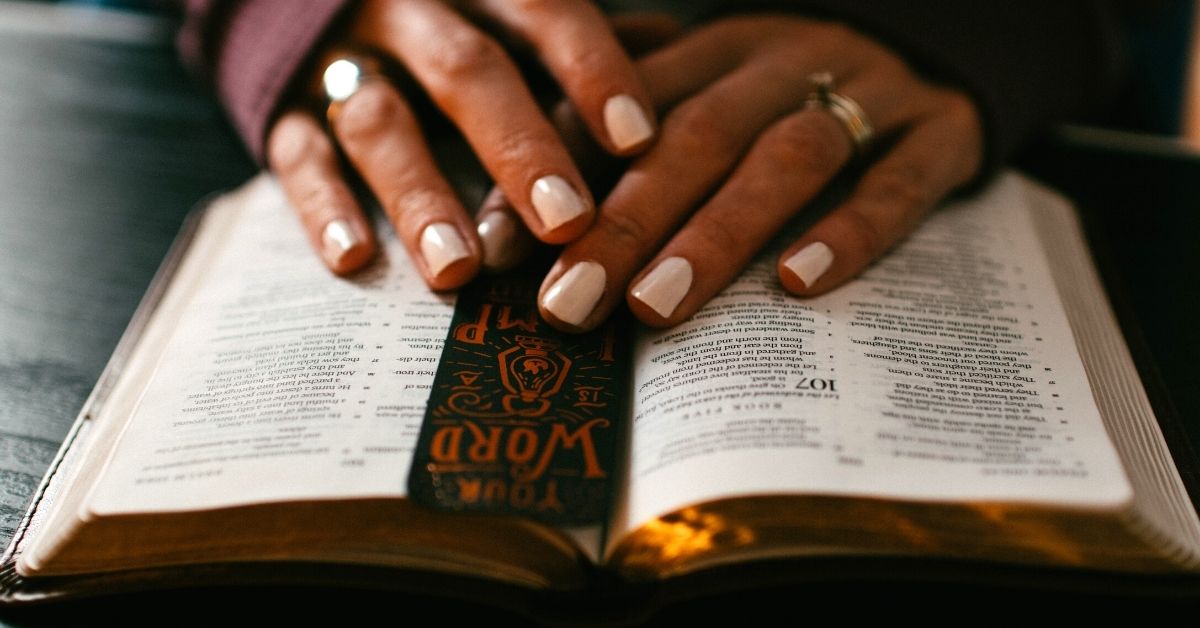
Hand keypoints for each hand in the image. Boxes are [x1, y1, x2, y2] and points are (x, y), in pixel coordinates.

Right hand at [264, 0, 657, 287]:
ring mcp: (339, 57)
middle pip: (467, 70)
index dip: (592, 69)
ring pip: (378, 118)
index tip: (638, 140)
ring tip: (461, 270)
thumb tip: (676, 69)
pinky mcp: (281, 107)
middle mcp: (410, 12)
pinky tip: (355, 260)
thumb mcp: (508, 15)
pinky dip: (322, 207)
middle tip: (566, 221)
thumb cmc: (449, 20)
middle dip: (517, 147)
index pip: (544, 9)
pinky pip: (295, 153)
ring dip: (420, 193)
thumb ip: (575, 47)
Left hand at [535, 15, 983, 329]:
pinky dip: (850, 231)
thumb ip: (632, 120)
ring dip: (717, 233)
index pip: (625, 107)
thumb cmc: (795, 89)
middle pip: (696, 136)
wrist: (939, 44)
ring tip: (656, 307)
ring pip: (785, 157)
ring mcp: (865, 95)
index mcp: (718, 47)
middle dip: (625, 221)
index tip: (503, 247)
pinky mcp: (939, 133)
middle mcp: (783, 63)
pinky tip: (798, 283)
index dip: (559, 172)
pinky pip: (898, 182)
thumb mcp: (716, 78)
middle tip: (569, 303)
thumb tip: (524, 180)